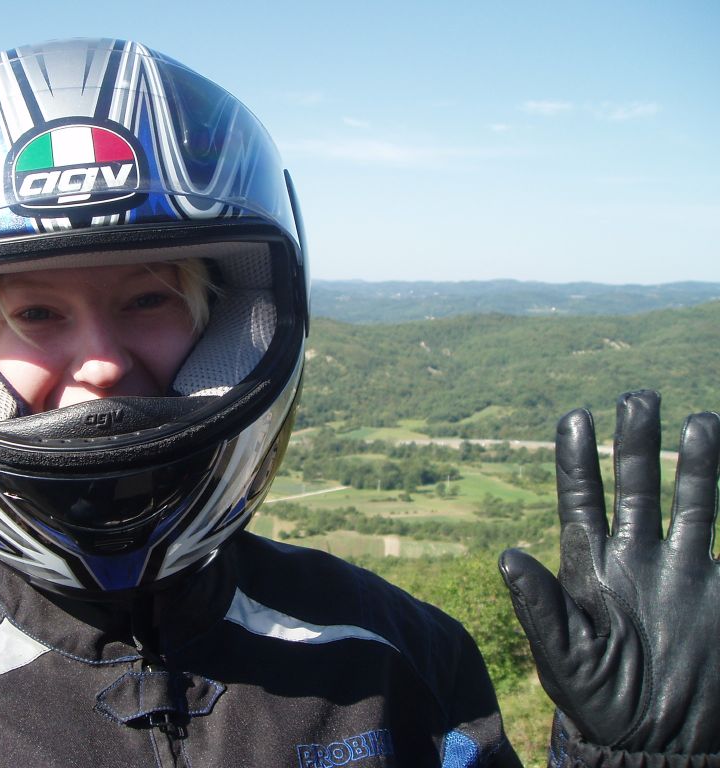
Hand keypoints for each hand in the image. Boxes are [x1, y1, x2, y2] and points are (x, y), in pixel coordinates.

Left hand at [499, 390, 719, 753]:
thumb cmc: (600, 701)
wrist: (661, 742)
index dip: (576, 459)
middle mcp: (635, 556)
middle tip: (638, 397)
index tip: (575, 416)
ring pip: (691, 500)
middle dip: (637, 443)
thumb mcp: (564, 657)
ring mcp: (682, 569)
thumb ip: (538, 608)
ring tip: (700, 420)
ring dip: (695, 461)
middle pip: (636, 485)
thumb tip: (507, 555)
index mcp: (589, 566)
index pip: (579, 500)